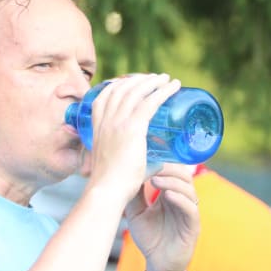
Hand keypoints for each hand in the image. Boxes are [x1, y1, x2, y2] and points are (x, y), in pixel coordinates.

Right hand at [84, 74, 180, 205]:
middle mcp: (106, 120)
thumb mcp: (119, 163)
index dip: (119, 84)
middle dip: (139, 80)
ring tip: (166, 79)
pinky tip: (173, 87)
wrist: (108, 191)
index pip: (105, 96)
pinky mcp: (132, 128)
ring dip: (154, 82)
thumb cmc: (115, 183)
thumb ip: (139, 157)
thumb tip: (161, 158)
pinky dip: (163, 92)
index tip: (132, 82)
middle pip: (122, 88)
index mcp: (97, 126)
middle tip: (154, 79)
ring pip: (137, 92)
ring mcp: (117, 122)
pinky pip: (150, 103)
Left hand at [124, 163, 199, 270]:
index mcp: (170, 194)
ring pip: (189, 189)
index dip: (163, 162)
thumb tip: (127, 172)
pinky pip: (191, 209)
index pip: (172, 171)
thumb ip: (135, 194)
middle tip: (153, 165)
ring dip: (172, 182)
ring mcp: (189, 212)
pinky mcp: (193, 227)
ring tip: (155, 180)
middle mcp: (182, 200)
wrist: (157, 264)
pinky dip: (180, 199)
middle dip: (168, 168)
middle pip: (183, 176)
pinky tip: (168, 195)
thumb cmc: (149, 237)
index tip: (149, 155)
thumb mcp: (137, 212)